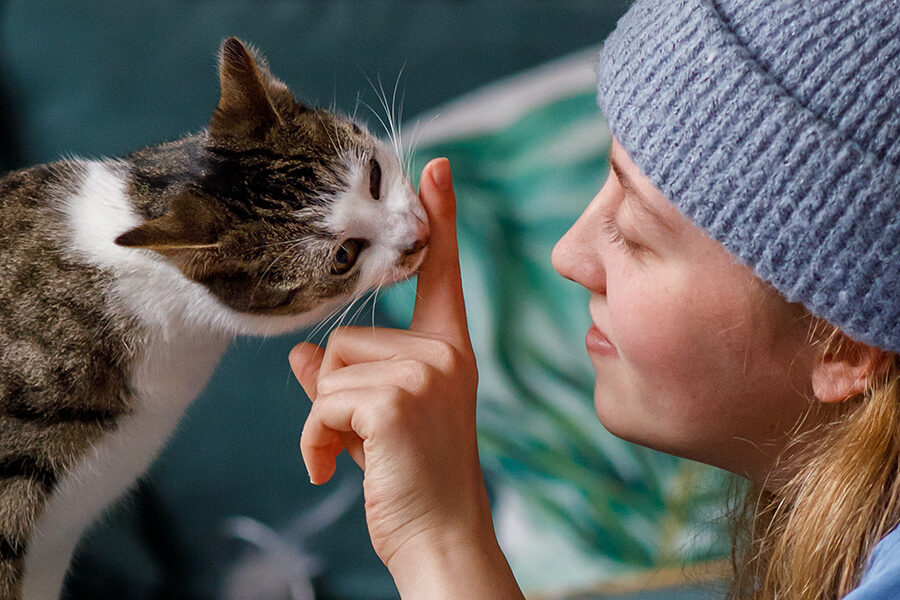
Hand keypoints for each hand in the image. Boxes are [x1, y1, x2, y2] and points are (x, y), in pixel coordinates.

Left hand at [291, 159, 520, 597]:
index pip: (441, 274)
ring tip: (353, 454)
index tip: (434, 167)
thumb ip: (344, 380)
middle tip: (366, 439)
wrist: (439, 538)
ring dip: (324, 417)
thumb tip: (301, 354)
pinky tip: (334, 467)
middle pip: (347, 337)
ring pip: (330, 365)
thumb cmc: (412, 480)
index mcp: (448, 350)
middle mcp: (443, 352)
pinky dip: (315, 439)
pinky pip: (321, 398)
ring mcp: (424, 371)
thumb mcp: (376, 421)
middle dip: (337, 390)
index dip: (439, 219)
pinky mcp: (396, 397)